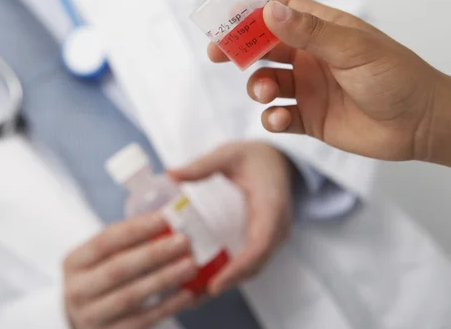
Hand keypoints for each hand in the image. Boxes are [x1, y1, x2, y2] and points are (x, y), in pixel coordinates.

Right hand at [63, 214, 196, 328]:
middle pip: (118, 268)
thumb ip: (131, 241)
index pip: (106, 240)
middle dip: (154, 253)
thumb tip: (170, 219)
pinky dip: (167, 307)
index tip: (165, 218)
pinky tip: (187, 294)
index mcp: (74, 262)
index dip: (136, 228)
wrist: (87, 318)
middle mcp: (76, 290)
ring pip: (130, 296)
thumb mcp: (105, 257)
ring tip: (190, 265)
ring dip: (164, 279)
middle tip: (184, 241)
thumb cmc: (104, 277)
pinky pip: (142, 321)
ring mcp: (90, 317)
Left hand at [169, 142, 293, 294]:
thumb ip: (202, 165)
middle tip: (194, 296)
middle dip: (227, 282)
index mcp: (271, 206)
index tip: (215, 283)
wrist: (279, 160)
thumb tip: (171, 174)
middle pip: (255, 264)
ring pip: (253, 267)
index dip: (239, 268)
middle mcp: (277, 227)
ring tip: (195, 294)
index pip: (259, 245)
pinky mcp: (265, 239)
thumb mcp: (229, 154)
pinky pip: (251, 261)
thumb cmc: (255, 157)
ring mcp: (273, 236)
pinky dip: (232, 273)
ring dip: (227, 281)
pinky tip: (206, 279)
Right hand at [208, 0, 440, 161]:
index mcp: (323, 30)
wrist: (420, 124)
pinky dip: (272, 118)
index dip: (251, 12)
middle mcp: (311, 57)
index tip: (227, 20)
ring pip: (267, 81)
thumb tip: (269, 10)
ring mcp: (308, 88)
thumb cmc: (395, 76)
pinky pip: (278, 116)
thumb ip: (309, 32)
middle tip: (218, 54)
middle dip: (240, 49)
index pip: (280, 11)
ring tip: (268, 93)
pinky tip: (281, 119)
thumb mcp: (353, 49)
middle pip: (264, 46)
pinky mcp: (309, 118)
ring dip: (259, 86)